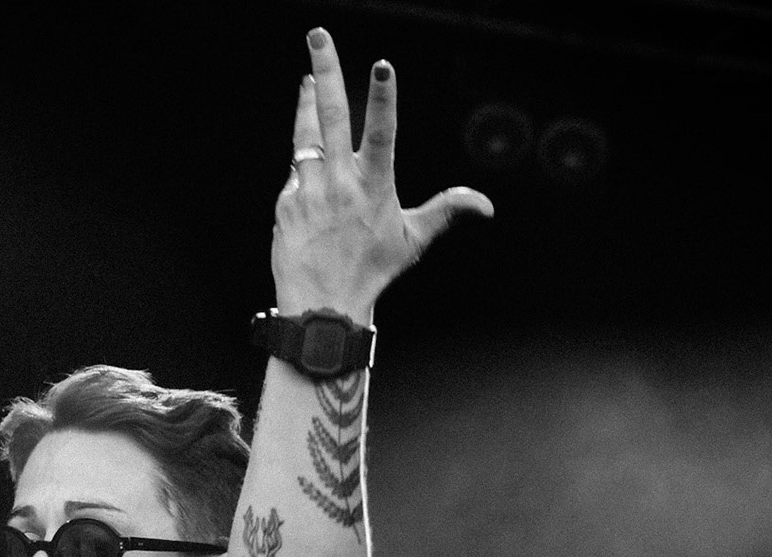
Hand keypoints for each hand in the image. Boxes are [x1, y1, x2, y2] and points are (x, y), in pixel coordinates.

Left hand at [273, 27, 493, 322]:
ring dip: (306, 104)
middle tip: (317, 35)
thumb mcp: (412, 241)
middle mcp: (339, 184)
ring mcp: (309, 191)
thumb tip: (486, 205)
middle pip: (331, 116)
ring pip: (306, 136)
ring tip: (306, 79)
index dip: (381, 98)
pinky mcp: (285, 203)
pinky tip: (310, 181)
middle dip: (324, 72)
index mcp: (374, 186)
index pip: (380, 133)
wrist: (321, 307)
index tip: (380, 66)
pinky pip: (295, 175)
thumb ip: (446, 211)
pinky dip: (304, 171)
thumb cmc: (371, 272)